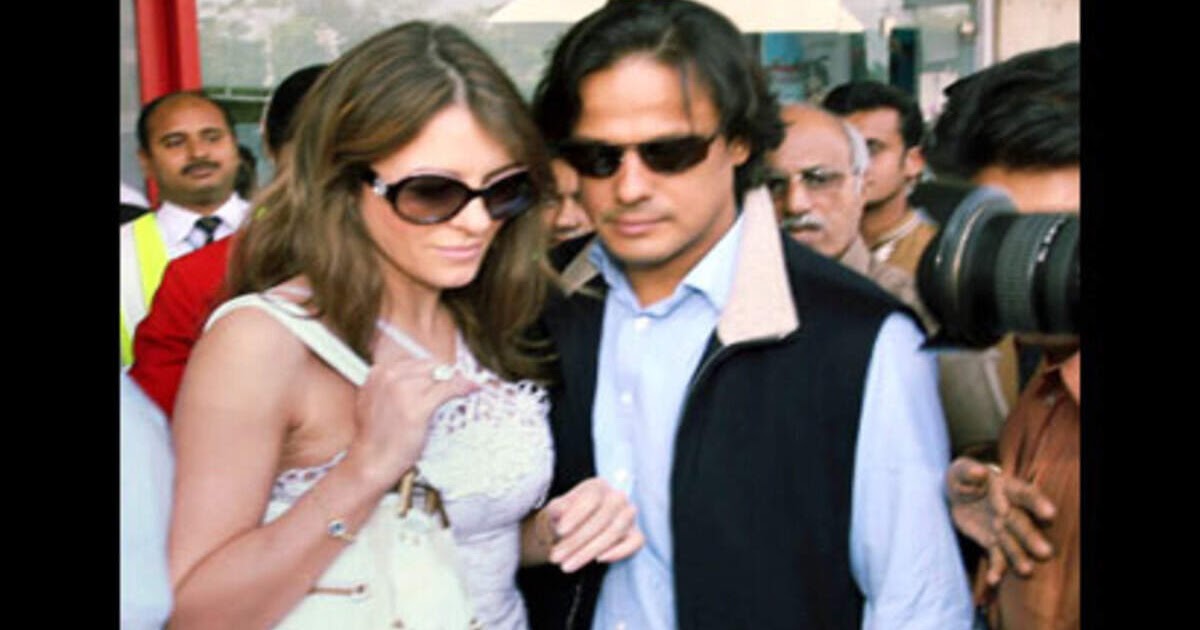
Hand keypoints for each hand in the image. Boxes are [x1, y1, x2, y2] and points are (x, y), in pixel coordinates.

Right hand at [348, 339, 478, 486]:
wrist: (372, 461)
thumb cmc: (376, 436)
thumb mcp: (375, 401)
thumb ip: (393, 385)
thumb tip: (422, 378)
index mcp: (379, 373)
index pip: (415, 362)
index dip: (433, 371)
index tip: (444, 376)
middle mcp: (390, 377)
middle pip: (430, 366)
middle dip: (445, 375)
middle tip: (457, 383)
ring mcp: (403, 391)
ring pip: (440, 377)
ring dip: (455, 382)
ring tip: (467, 387)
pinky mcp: (418, 407)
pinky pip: (449, 390)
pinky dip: (464, 388)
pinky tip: (472, 388)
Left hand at [540, 478, 643, 572]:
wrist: (573, 532)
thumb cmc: (564, 518)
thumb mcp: (555, 511)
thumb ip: (557, 509)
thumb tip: (560, 511)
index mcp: (598, 486)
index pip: (591, 499)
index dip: (576, 515)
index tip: (560, 531)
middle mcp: (617, 497)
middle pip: (603, 517)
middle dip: (577, 540)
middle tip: (557, 557)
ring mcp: (629, 515)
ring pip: (615, 531)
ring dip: (589, 551)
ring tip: (568, 565)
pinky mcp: (636, 533)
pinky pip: (635, 542)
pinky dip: (619, 551)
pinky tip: (599, 559)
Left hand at [946, 456, 1056, 584]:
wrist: (957, 492)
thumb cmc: (964, 477)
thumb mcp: (962, 470)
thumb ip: (970, 471)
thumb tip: (979, 472)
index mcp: (1007, 489)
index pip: (1025, 495)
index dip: (1037, 504)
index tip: (1049, 514)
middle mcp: (1010, 510)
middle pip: (1022, 524)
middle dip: (1031, 538)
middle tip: (1045, 552)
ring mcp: (1001, 528)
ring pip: (1012, 544)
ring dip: (1019, 557)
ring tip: (1026, 570)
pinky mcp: (990, 541)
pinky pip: (995, 556)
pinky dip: (996, 569)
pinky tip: (994, 580)